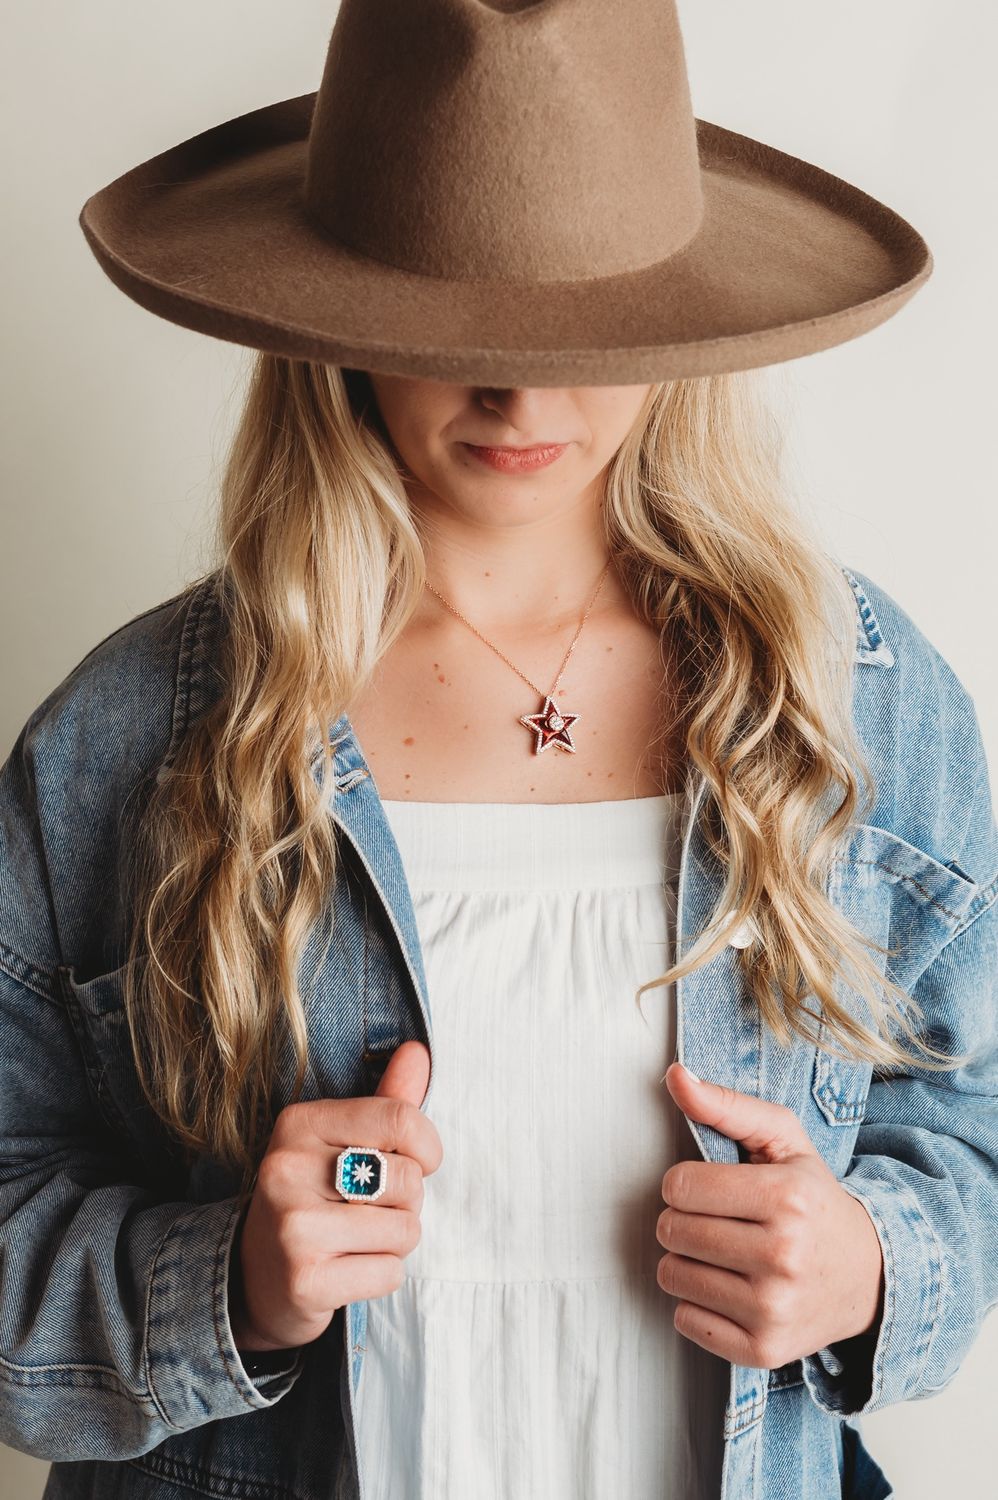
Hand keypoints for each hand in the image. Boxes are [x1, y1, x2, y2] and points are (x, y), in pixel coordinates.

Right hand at [229, 1040, 441, 1351]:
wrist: (255, 1279)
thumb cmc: (316, 1198)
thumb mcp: (342, 1142)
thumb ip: (386, 1101)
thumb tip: (419, 1050)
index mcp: (299, 1124)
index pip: (400, 1118)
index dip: (427, 1147)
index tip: (417, 1163)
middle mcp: (288, 1169)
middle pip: (409, 1178)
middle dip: (407, 1202)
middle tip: (369, 1210)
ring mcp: (293, 1227)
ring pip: (406, 1230)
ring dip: (396, 1242)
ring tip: (357, 1240)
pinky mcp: (304, 1281)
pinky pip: (390, 1273)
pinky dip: (382, 1275)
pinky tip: (347, 1270)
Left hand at [655, 1062, 883, 1369]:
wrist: (869, 1276)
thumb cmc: (814, 1200)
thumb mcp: (782, 1141)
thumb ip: (726, 1104)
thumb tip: (675, 1075)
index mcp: (786, 1197)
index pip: (679, 1186)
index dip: (685, 1184)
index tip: (712, 1189)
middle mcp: (782, 1255)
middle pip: (672, 1230)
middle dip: (684, 1220)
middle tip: (721, 1221)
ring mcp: (773, 1309)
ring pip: (672, 1275)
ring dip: (688, 1261)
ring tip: (725, 1254)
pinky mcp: (763, 1350)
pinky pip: (686, 1320)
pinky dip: (698, 1303)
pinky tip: (731, 1289)